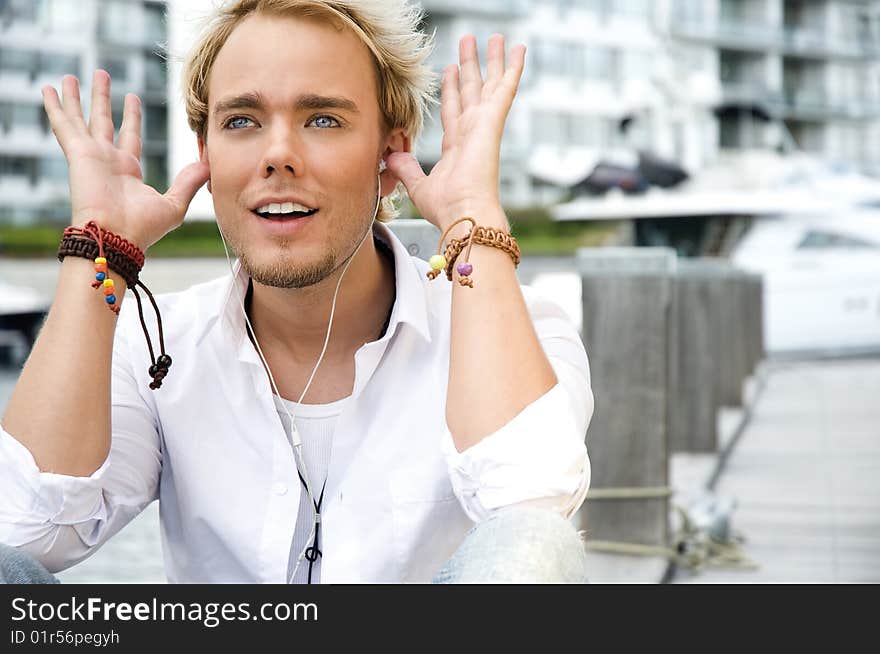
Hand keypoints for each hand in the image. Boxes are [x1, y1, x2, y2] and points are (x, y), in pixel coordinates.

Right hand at [42, 70, 208, 249]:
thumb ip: (189, 182)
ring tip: (72, 75)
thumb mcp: (174, 203)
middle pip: (103, 121)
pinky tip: (48, 88)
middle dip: (102, 98)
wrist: (117, 237)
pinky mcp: (78, 153)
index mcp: (128, 171)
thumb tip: (207, 163)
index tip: (132, 97)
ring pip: (82, 118)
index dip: (132, 116)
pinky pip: (64, 125)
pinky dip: (55, 106)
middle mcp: (107, 161)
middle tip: (101, 75)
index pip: (130, 136)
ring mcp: (91, 156)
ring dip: (76, 97)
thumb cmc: (143, 228)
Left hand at [386, 34, 524, 233]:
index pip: (452, 110)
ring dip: (491, 60)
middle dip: (470, 66)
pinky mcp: (493, 122)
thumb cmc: (447, 209)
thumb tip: (393, 155)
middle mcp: (472, 133)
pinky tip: (519, 49)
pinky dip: (513, 68)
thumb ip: (407, 168)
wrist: (465, 214)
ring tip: (495, 37)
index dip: (450, 88)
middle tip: (470, 43)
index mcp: (456, 148)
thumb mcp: (419, 185)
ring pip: (488, 84)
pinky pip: (505, 88)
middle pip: (471, 91)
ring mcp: (484, 126)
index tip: (449, 70)